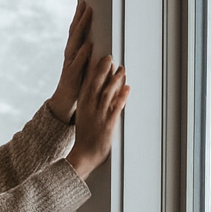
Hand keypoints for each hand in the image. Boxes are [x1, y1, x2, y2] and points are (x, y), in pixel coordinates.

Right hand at [48, 0, 92, 122]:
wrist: (64, 103)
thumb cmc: (77, 84)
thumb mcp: (85, 66)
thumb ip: (90, 55)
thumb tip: (99, 42)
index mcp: (74, 53)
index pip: (76, 32)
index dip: (80, 18)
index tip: (84, 3)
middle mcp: (70, 56)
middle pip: (74, 33)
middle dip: (80, 18)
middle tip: (85, 3)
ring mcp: (69, 65)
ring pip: (75, 43)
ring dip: (81, 29)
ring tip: (87, 16)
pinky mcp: (71, 76)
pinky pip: (77, 63)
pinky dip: (83, 53)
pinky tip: (88, 44)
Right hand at [65, 54, 129, 179]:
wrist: (85, 154)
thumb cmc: (86, 135)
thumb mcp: (84, 115)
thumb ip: (90, 102)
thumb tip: (98, 90)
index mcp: (83, 104)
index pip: (87, 83)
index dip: (93, 69)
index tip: (98, 58)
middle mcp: (89, 107)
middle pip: (96, 84)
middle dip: (102, 70)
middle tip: (109, 58)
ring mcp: (99, 114)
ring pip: (107, 93)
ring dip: (115, 80)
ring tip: (122, 69)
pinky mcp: (108, 123)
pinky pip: (116, 107)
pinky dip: (122, 97)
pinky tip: (127, 88)